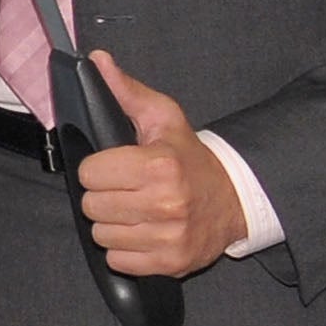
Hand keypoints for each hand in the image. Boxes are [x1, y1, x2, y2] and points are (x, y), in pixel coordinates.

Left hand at [77, 53, 245, 279]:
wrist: (235, 199)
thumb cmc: (189, 157)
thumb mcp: (163, 118)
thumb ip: (125, 91)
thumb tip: (96, 61)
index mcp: (159, 165)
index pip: (90, 174)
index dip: (98, 169)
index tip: (114, 167)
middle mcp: (166, 203)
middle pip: (92, 206)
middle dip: (103, 196)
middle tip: (126, 189)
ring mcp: (170, 237)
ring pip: (102, 235)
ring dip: (113, 224)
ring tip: (135, 210)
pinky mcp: (172, 264)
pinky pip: (119, 260)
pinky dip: (125, 250)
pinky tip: (144, 231)